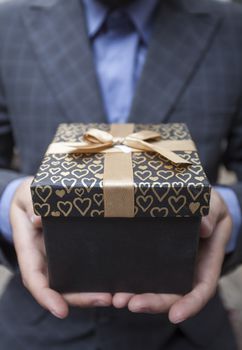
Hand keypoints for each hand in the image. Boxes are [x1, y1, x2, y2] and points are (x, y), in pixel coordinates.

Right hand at [10, 177, 111, 318]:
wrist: (37, 194)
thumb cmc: (31, 195)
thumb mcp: (28, 195)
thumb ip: (31, 205)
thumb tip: (36, 218)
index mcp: (30, 248)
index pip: (35, 278)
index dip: (46, 296)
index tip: (61, 310)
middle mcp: (45, 258)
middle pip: (59, 287)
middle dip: (80, 298)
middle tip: (106, 299)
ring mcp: (60, 256)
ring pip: (74, 282)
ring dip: (93, 292)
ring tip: (117, 294)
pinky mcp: (74, 251)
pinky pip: (84, 268)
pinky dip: (98, 277)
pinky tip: (116, 279)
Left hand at [112, 188, 231, 323]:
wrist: (194, 204)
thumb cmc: (208, 207)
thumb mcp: (214, 207)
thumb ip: (211, 214)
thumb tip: (204, 227)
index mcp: (205, 263)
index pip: (200, 290)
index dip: (189, 305)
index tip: (175, 315)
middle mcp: (186, 271)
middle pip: (172, 296)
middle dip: (152, 303)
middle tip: (130, 303)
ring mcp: (168, 267)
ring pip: (153, 289)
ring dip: (135, 296)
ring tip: (116, 298)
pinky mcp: (152, 258)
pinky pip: (140, 273)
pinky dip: (126, 282)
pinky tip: (110, 287)